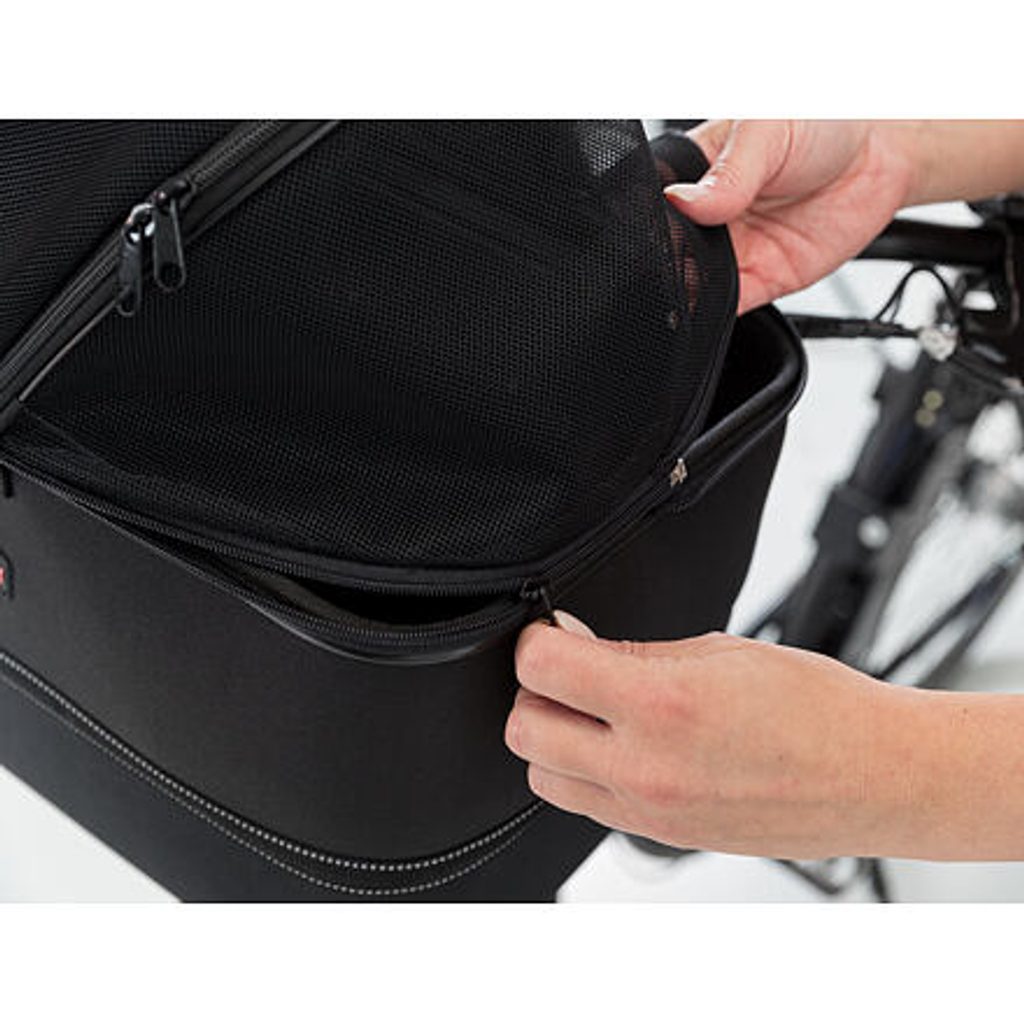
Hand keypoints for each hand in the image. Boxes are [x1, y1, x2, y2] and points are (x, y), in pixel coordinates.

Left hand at [505, 613, 936, 859]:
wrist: (876, 777)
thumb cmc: (817, 707)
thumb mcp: (720, 650)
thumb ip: (633, 652)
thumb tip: (575, 641)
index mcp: (663, 704)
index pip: (543, 668)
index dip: (536, 639)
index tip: (550, 632)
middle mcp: (647, 767)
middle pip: (525, 731)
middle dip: (534, 692)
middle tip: (566, 670)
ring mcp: (651, 812)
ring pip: (544, 777)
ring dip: (552, 739)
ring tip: (591, 712)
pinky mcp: (662, 839)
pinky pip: (585, 807)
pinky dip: (583, 773)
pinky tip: (619, 744)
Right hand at [665, 120, 917, 314]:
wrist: (884, 150)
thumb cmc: (822, 121)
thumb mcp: (768, 132)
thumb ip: (727, 174)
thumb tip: (682, 200)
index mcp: (693, 172)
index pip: (653, 206)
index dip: (645, 223)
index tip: (647, 235)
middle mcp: (706, 216)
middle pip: (667, 251)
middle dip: (664, 264)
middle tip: (671, 262)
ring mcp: (730, 250)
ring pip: (692, 283)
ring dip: (687, 292)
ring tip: (687, 288)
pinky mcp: (759, 280)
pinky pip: (728, 305)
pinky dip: (715, 314)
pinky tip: (709, 308)